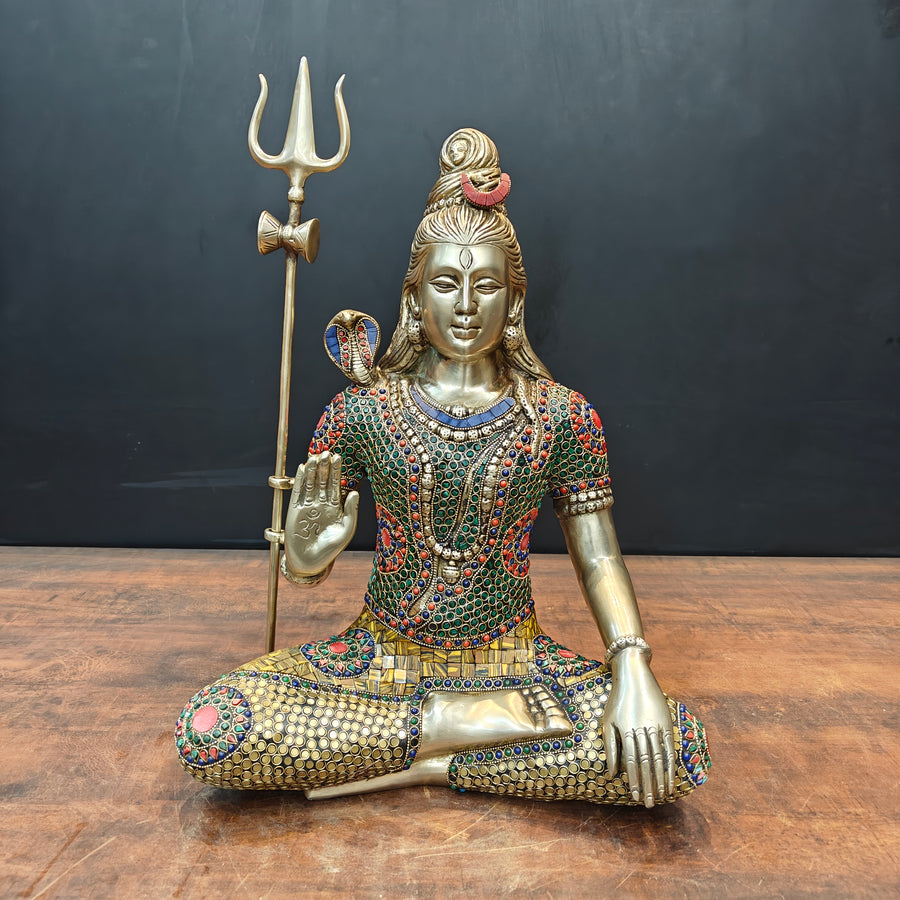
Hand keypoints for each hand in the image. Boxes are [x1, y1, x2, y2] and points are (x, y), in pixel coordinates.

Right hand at [283, 451, 358, 576]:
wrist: (310, 562)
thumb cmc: (331, 549)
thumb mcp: (346, 531)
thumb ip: (351, 512)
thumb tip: (354, 492)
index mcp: (335, 507)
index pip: (335, 485)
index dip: (336, 471)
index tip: (338, 457)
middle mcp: (322, 504)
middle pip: (322, 481)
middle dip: (324, 467)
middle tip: (326, 452)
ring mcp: (308, 506)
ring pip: (310, 484)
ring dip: (312, 470)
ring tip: (314, 456)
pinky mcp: (294, 510)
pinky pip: (298, 492)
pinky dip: (299, 480)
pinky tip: (302, 468)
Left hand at [602, 648, 676, 806]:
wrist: (633, 675)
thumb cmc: (617, 700)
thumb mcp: (608, 721)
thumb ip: (611, 747)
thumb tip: (611, 774)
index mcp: (627, 730)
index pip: (632, 762)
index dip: (634, 781)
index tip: (634, 797)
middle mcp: (642, 729)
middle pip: (647, 763)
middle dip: (648, 785)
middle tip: (648, 804)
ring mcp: (656, 726)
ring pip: (660, 758)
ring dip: (660, 779)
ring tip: (661, 796)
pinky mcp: (667, 722)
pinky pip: (670, 748)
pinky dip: (671, 765)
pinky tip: (671, 778)